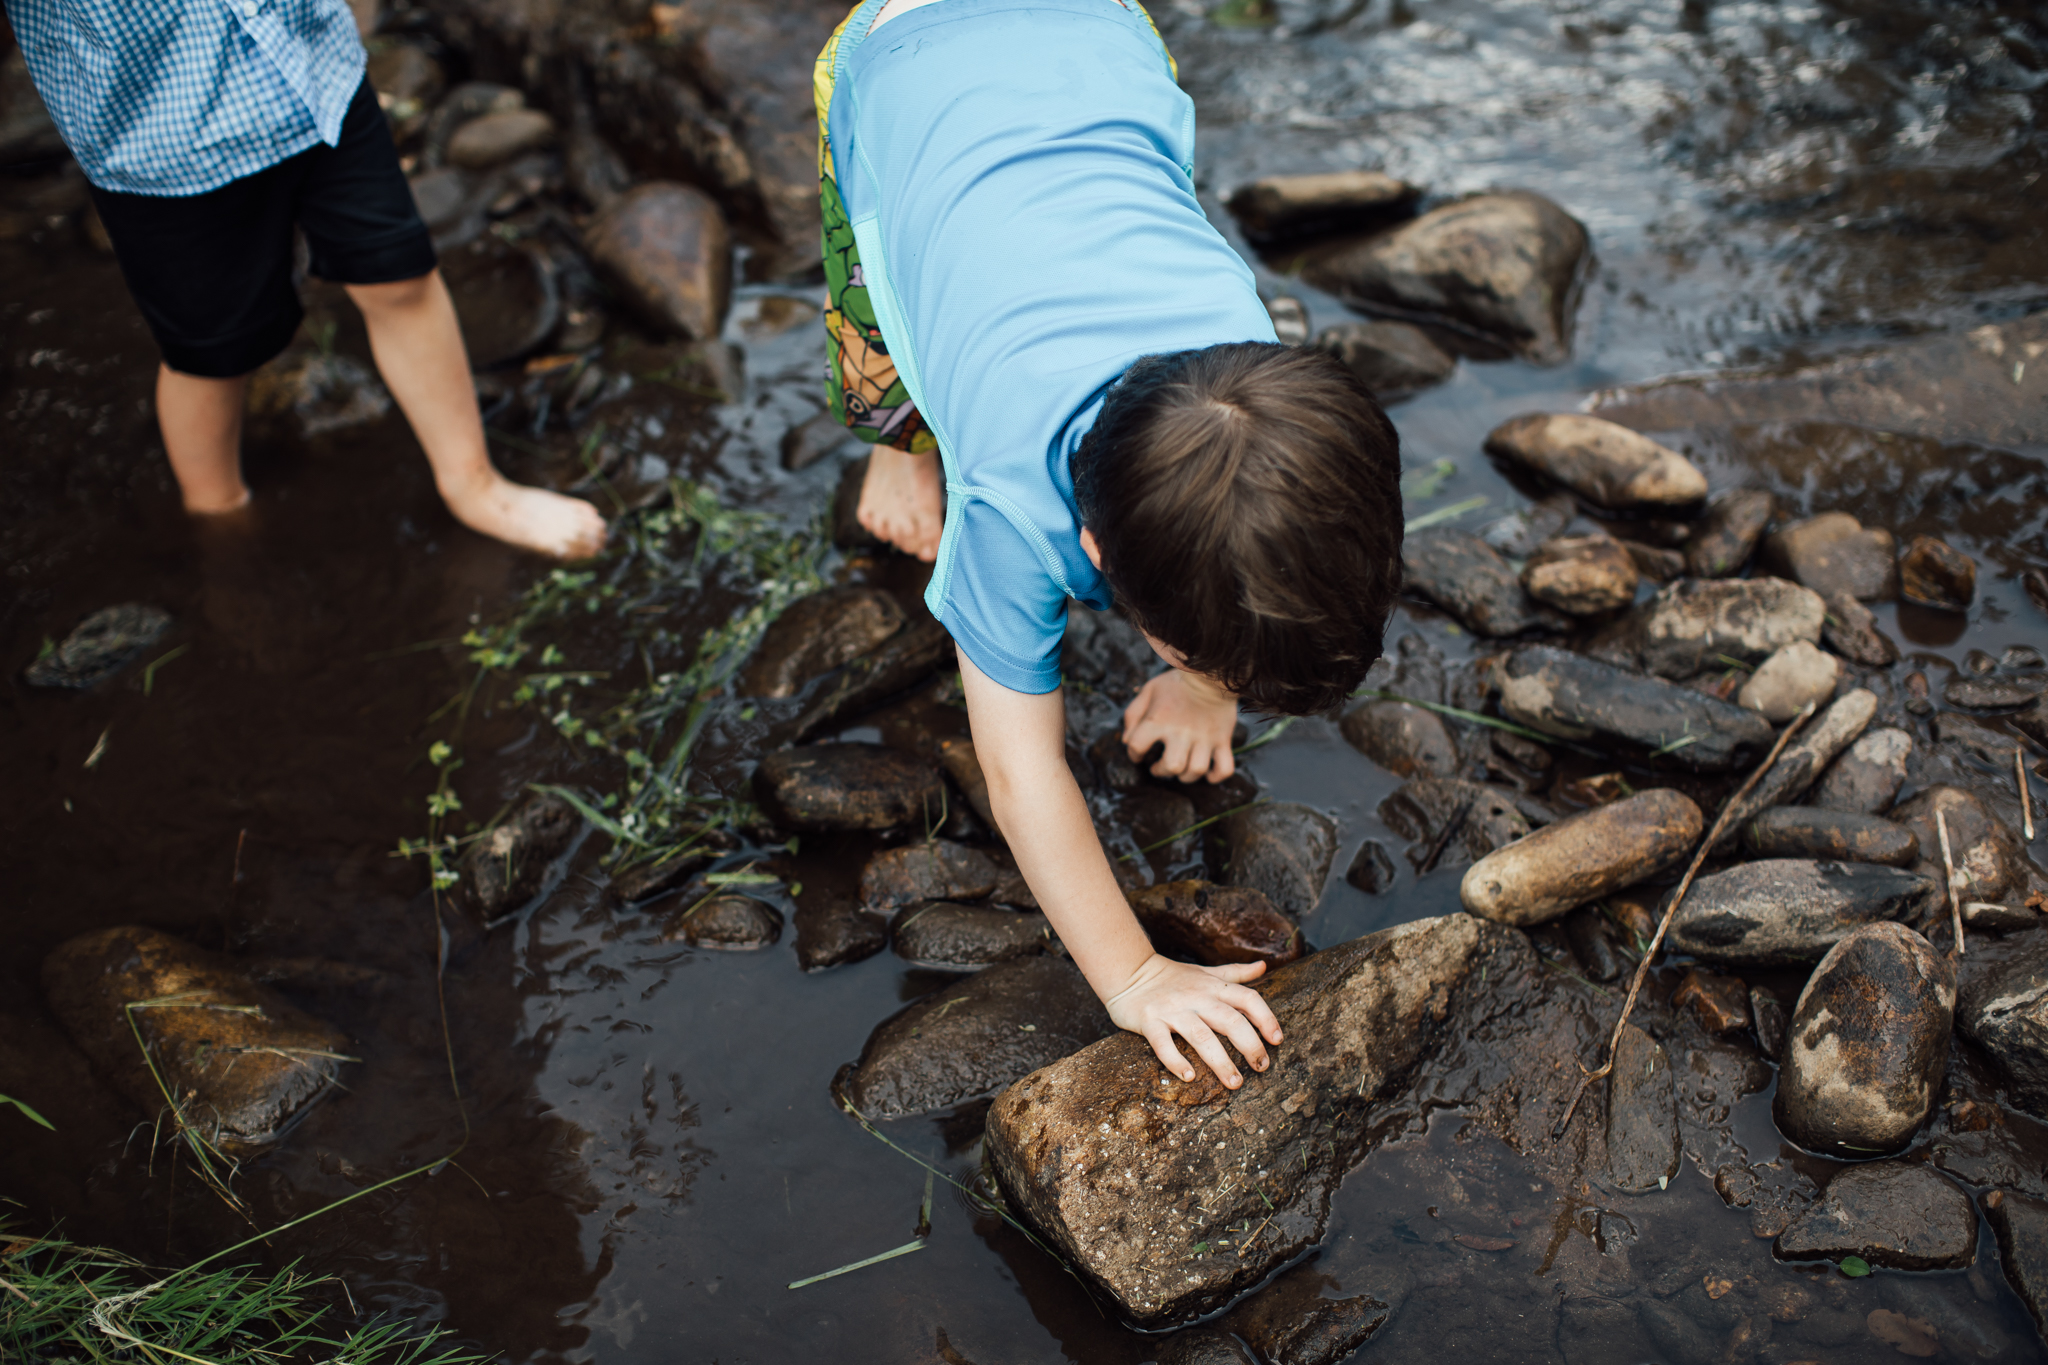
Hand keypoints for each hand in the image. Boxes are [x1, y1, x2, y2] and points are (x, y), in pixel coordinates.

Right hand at [1104, 954, 1283, 1087]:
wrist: (1130, 972)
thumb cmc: (1173, 977)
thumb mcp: (1207, 972)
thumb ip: (1236, 973)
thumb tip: (1264, 966)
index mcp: (1213, 986)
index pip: (1247, 999)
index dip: (1266, 1018)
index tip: (1277, 1040)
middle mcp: (1196, 997)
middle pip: (1230, 1020)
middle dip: (1249, 1045)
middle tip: (1261, 1067)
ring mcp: (1172, 1010)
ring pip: (1201, 1036)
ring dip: (1221, 1061)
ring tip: (1235, 1082)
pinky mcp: (1149, 1021)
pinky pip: (1163, 1043)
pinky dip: (1176, 1060)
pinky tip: (1189, 1076)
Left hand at [1123, 668, 1237, 782]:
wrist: (1212, 673)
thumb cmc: (1176, 683)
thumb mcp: (1148, 691)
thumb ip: (1132, 715)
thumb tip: (1127, 741)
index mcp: (1159, 720)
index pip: (1137, 746)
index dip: (1133, 754)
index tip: (1138, 754)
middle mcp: (1182, 732)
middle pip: (1172, 766)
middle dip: (1162, 771)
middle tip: (1160, 766)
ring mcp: (1205, 738)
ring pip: (1196, 770)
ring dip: (1187, 776)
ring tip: (1181, 769)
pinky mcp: (1223, 740)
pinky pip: (1224, 768)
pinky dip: (1216, 776)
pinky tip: (1208, 774)